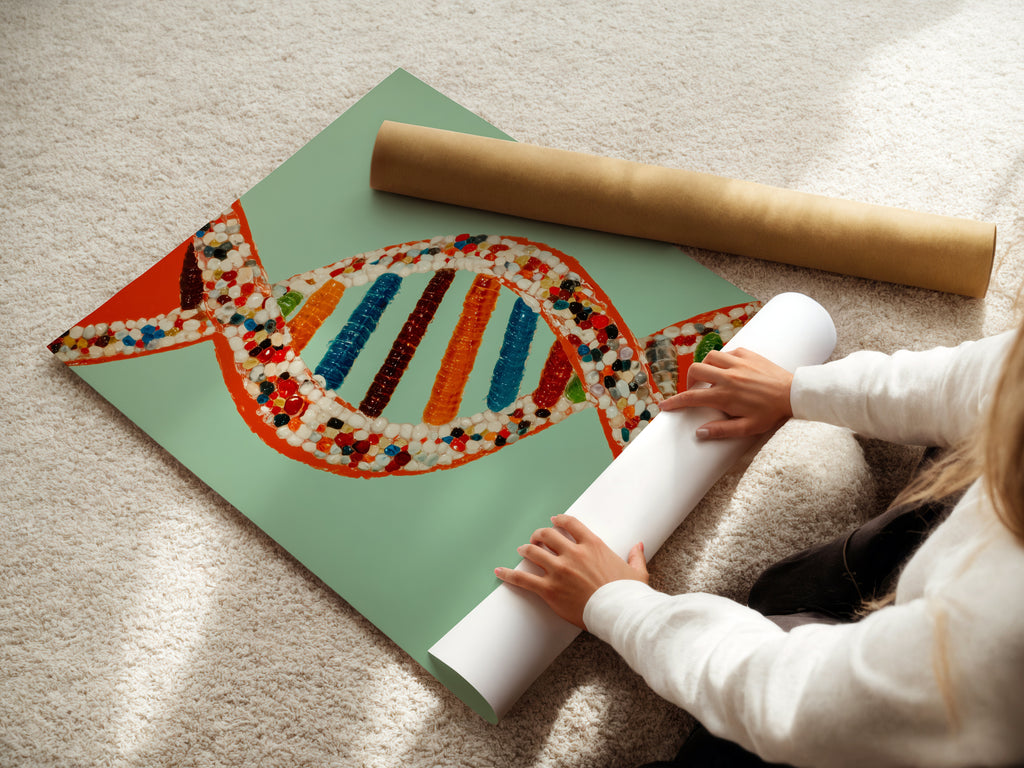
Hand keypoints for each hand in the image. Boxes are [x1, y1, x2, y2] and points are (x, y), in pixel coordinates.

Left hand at [495, 514, 648, 629]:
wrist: (619, 613)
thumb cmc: (628, 594)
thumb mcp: (636, 572)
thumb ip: (635, 556)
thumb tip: (639, 545)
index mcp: (593, 545)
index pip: (570, 524)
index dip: (559, 521)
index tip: (554, 521)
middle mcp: (573, 553)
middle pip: (547, 535)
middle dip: (539, 535)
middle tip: (536, 538)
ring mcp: (559, 570)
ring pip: (533, 552)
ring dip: (526, 549)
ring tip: (522, 550)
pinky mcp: (549, 589)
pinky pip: (523, 579)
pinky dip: (509, 574)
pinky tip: (499, 571)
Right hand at [659, 347, 793, 438]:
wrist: (794, 393)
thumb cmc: (771, 413)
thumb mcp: (748, 428)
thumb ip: (722, 430)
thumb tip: (699, 432)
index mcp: (725, 395)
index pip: (691, 397)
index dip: (674, 402)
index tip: (664, 407)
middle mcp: (727, 376)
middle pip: (695, 371)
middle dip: (689, 381)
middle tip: (694, 390)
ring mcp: (737, 363)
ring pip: (709, 357)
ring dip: (705, 367)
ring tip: (710, 378)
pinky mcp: (747, 354)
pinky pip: (727, 352)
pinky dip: (722, 360)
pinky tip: (728, 369)